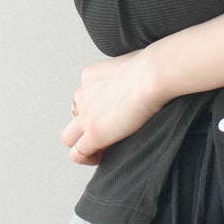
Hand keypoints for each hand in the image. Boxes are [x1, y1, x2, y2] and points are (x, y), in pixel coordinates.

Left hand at [61, 48, 164, 164]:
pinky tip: (104, 157)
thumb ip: (127, 75)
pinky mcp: (94, 133)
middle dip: (87, 126)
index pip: (85, 96)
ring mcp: (86, 115)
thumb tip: (141, 82)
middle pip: (75, 116)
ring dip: (83, 144)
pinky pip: (77, 154)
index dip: (97, 110)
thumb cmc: (154, 69)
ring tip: (102, 150)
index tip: (113, 116)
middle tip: (108, 132)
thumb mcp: (132, 64)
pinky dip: (87, 158)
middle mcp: (83, 94)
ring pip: (69, 137)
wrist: (153, 76)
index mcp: (90, 76)